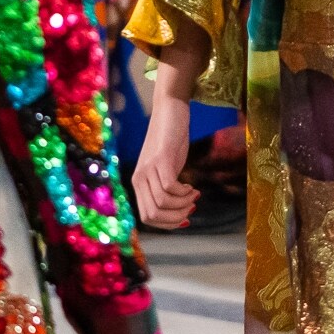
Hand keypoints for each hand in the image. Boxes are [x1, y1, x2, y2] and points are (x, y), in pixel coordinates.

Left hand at [131, 92, 196, 227]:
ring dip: (183, 204)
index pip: (147, 218)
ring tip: (194, 194)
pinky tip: (192, 186)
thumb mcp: (167, 167)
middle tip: (192, 207)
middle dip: (176, 218)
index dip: (167, 224)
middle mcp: (139, 178)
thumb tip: (181, 210)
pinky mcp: (161, 158)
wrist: (170, 110)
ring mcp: (149, 168)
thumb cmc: (171, 140)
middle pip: (152, 215)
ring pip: (161, 203)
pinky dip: (184, 192)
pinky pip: (169, 186)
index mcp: (139, 183)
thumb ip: (167, 186)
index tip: (185, 217)